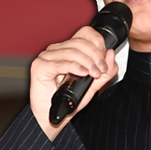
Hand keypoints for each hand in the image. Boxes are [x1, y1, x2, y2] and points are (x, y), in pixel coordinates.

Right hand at [29, 26, 117, 140]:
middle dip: (95, 55)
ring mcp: (47, 57)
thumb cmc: (68, 100)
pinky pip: (60, 63)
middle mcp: (56, 50)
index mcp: (68, 49)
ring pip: (71, 52)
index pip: (84, 33)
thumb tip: (110, 54)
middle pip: (80, 42)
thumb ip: (105, 71)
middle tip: (101, 69)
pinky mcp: (40, 66)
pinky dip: (73, 67)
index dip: (97, 41)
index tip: (104, 56)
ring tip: (93, 74)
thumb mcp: (93, 85)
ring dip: (87, 62)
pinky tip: (82, 73)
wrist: (53, 116)